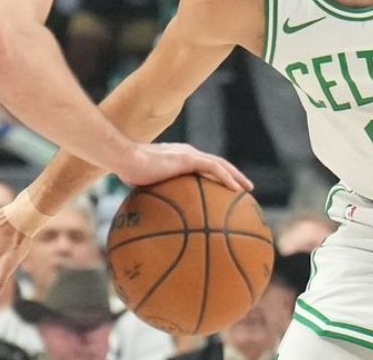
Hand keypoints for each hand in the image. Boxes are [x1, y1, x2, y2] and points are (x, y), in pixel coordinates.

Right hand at [116, 142, 252, 190]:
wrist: (125, 159)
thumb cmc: (128, 172)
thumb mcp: (143, 186)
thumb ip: (152, 197)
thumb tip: (151, 219)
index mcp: (177, 158)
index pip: (202, 166)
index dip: (216, 176)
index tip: (225, 188)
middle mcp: (186, 153)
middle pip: (216, 164)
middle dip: (232, 175)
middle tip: (244, 189)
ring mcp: (188, 154)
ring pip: (220, 164)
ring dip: (236, 176)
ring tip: (247, 189)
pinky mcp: (188, 157)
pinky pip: (214, 168)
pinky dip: (226, 178)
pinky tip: (236, 190)